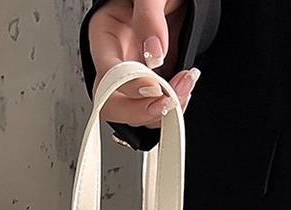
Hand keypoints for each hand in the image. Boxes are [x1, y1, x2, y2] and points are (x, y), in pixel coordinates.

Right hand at [88, 0, 200, 127]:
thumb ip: (149, 17)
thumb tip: (154, 51)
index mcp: (105, 35)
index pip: (107, 74)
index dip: (128, 87)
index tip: (154, 87)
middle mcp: (116, 59)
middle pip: (113, 104)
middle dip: (141, 111)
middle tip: (167, 101)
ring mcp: (135, 75)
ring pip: (136, 111)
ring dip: (161, 111)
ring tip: (184, 87)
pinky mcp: (154, 83)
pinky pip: (156, 106)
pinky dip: (173, 106)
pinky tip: (184, 88)